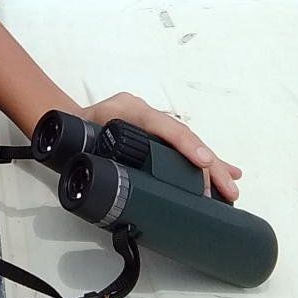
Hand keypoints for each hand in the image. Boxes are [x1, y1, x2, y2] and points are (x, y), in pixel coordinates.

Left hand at [80, 93, 241, 201]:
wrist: (66, 121)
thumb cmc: (72, 131)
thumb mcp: (77, 139)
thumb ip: (91, 153)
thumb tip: (105, 182)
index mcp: (128, 109)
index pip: (163, 125)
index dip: (185, 144)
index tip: (202, 163)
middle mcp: (145, 113)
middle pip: (183, 136)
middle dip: (207, 164)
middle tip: (226, 189)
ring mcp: (152, 123)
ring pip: (187, 143)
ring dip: (211, 166)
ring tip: (230, 187)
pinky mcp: (155, 135)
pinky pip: (183, 148)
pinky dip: (203, 162)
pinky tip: (225, 173)